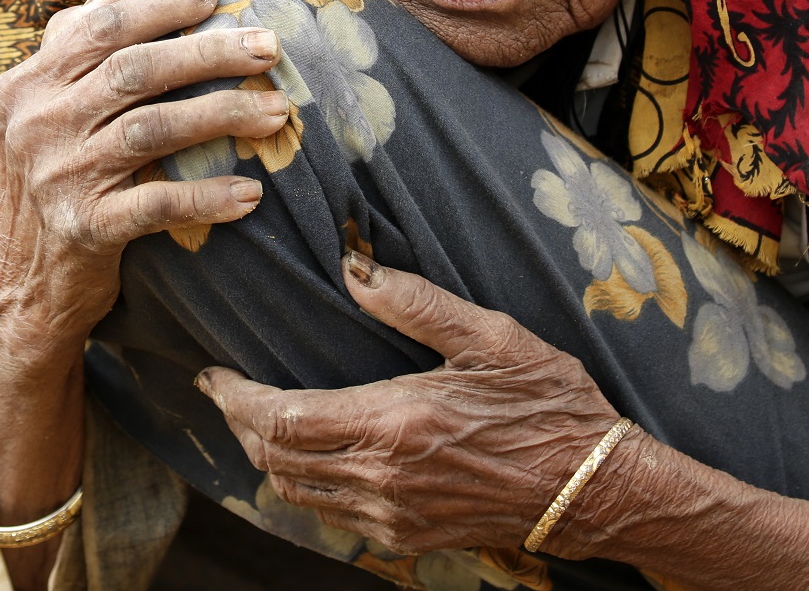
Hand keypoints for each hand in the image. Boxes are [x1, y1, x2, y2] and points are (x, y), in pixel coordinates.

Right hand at [0, 0, 288, 338]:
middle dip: (208, 52)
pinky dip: (206, 197)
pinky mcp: (84, 228)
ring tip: (277, 111)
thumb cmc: (49, 184)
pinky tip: (250, 193)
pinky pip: (156, 205)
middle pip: (133, 71)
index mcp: (28, 84)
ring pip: (150, 130)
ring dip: (220, 115)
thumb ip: (71, 49)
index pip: (101, 30)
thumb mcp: (39, 112)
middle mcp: (38, 123)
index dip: (161, 6)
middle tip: (269, 45)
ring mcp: (59, 176)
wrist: (23, 286)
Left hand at [196, 251, 617, 556]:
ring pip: (296, 492)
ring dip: (265, 456)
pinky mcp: (408, 539)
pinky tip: (309, 455)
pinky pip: (330, 516)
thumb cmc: (550, 404)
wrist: (597, 489)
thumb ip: (415, 302)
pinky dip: (303, 484)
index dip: (233, 398)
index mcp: (395, 423)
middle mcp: (383, 479)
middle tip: (225, 389)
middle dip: (238, 424)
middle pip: (275, 458)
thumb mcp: (491, 337)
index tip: (211, 373)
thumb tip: (352, 268)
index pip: (281, 418)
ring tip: (257, 417)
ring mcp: (393, 517)